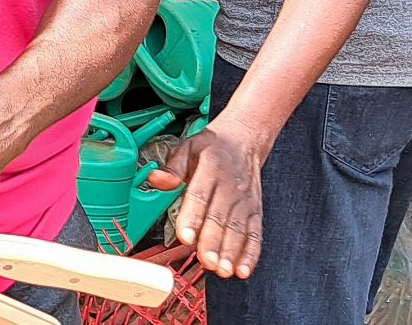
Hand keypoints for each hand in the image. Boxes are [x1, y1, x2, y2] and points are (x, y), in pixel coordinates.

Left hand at [147, 117, 266, 278]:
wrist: (244, 140)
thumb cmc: (212, 147)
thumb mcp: (188, 147)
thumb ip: (172, 167)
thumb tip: (156, 179)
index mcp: (210, 168)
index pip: (199, 196)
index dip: (192, 218)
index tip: (184, 236)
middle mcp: (230, 186)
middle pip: (220, 218)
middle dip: (213, 242)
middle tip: (206, 261)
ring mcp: (245, 201)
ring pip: (238, 229)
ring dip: (231, 252)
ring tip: (222, 270)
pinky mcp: (255, 211)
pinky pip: (255, 234)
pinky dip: (251, 253)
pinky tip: (243, 269)